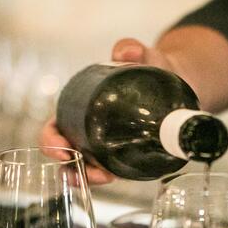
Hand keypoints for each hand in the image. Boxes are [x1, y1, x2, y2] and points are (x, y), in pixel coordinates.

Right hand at [39, 38, 177, 184]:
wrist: (175, 80)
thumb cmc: (149, 67)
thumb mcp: (141, 56)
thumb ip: (132, 49)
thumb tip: (126, 51)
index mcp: (80, 109)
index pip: (55, 128)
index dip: (51, 141)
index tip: (62, 147)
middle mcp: (88, 131)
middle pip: (66, 156)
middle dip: (68, 168)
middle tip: (82, 170)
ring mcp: (105, 147)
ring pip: (86, 169)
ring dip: (89, 178)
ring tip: (103, 177)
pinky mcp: (124, 157)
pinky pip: (109, 172)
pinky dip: (106, 177)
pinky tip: (113, 177)